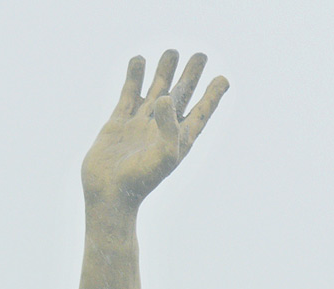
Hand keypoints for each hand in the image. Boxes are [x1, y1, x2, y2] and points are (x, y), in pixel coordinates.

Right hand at [83, 51, 227, 213]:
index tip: (224, 79)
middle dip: (192, 76)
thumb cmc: (141, 180)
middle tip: (201, 55)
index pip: (202, 112)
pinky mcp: (120, 121)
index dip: (213, 96)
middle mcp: (164, 129)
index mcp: (181, 139)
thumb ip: (168, 127)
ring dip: (165, 72)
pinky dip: (135, 77)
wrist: (110, 192)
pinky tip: (139, 60)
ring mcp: (142, 124)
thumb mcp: (164, 155)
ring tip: (172, 51)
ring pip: (157, 90)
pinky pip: (130, 93)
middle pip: (182, 96)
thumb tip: (165, 97)